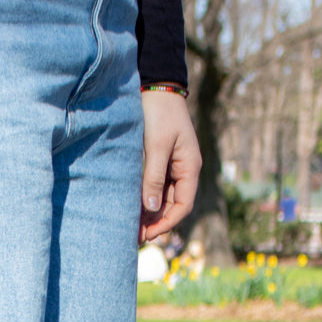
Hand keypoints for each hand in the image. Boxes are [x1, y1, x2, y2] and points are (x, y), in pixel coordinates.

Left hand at [139, 90, 201, 242]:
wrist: (156, 85)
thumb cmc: (159, 112)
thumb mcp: (157, 145)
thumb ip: (154, 177)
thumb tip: (151, 208)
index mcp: (190, 167)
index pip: (183, 205)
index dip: (167, 222)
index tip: (148, 233)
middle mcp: (184, 170)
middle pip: (172, 205)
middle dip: (155, 221)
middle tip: (134, 236)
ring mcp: (173, 166)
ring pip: (163, 198)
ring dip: (149, 212)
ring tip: (131, 226)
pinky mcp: (161, 161)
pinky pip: (155, 186)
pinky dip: (145, 198)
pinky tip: (131, 207)